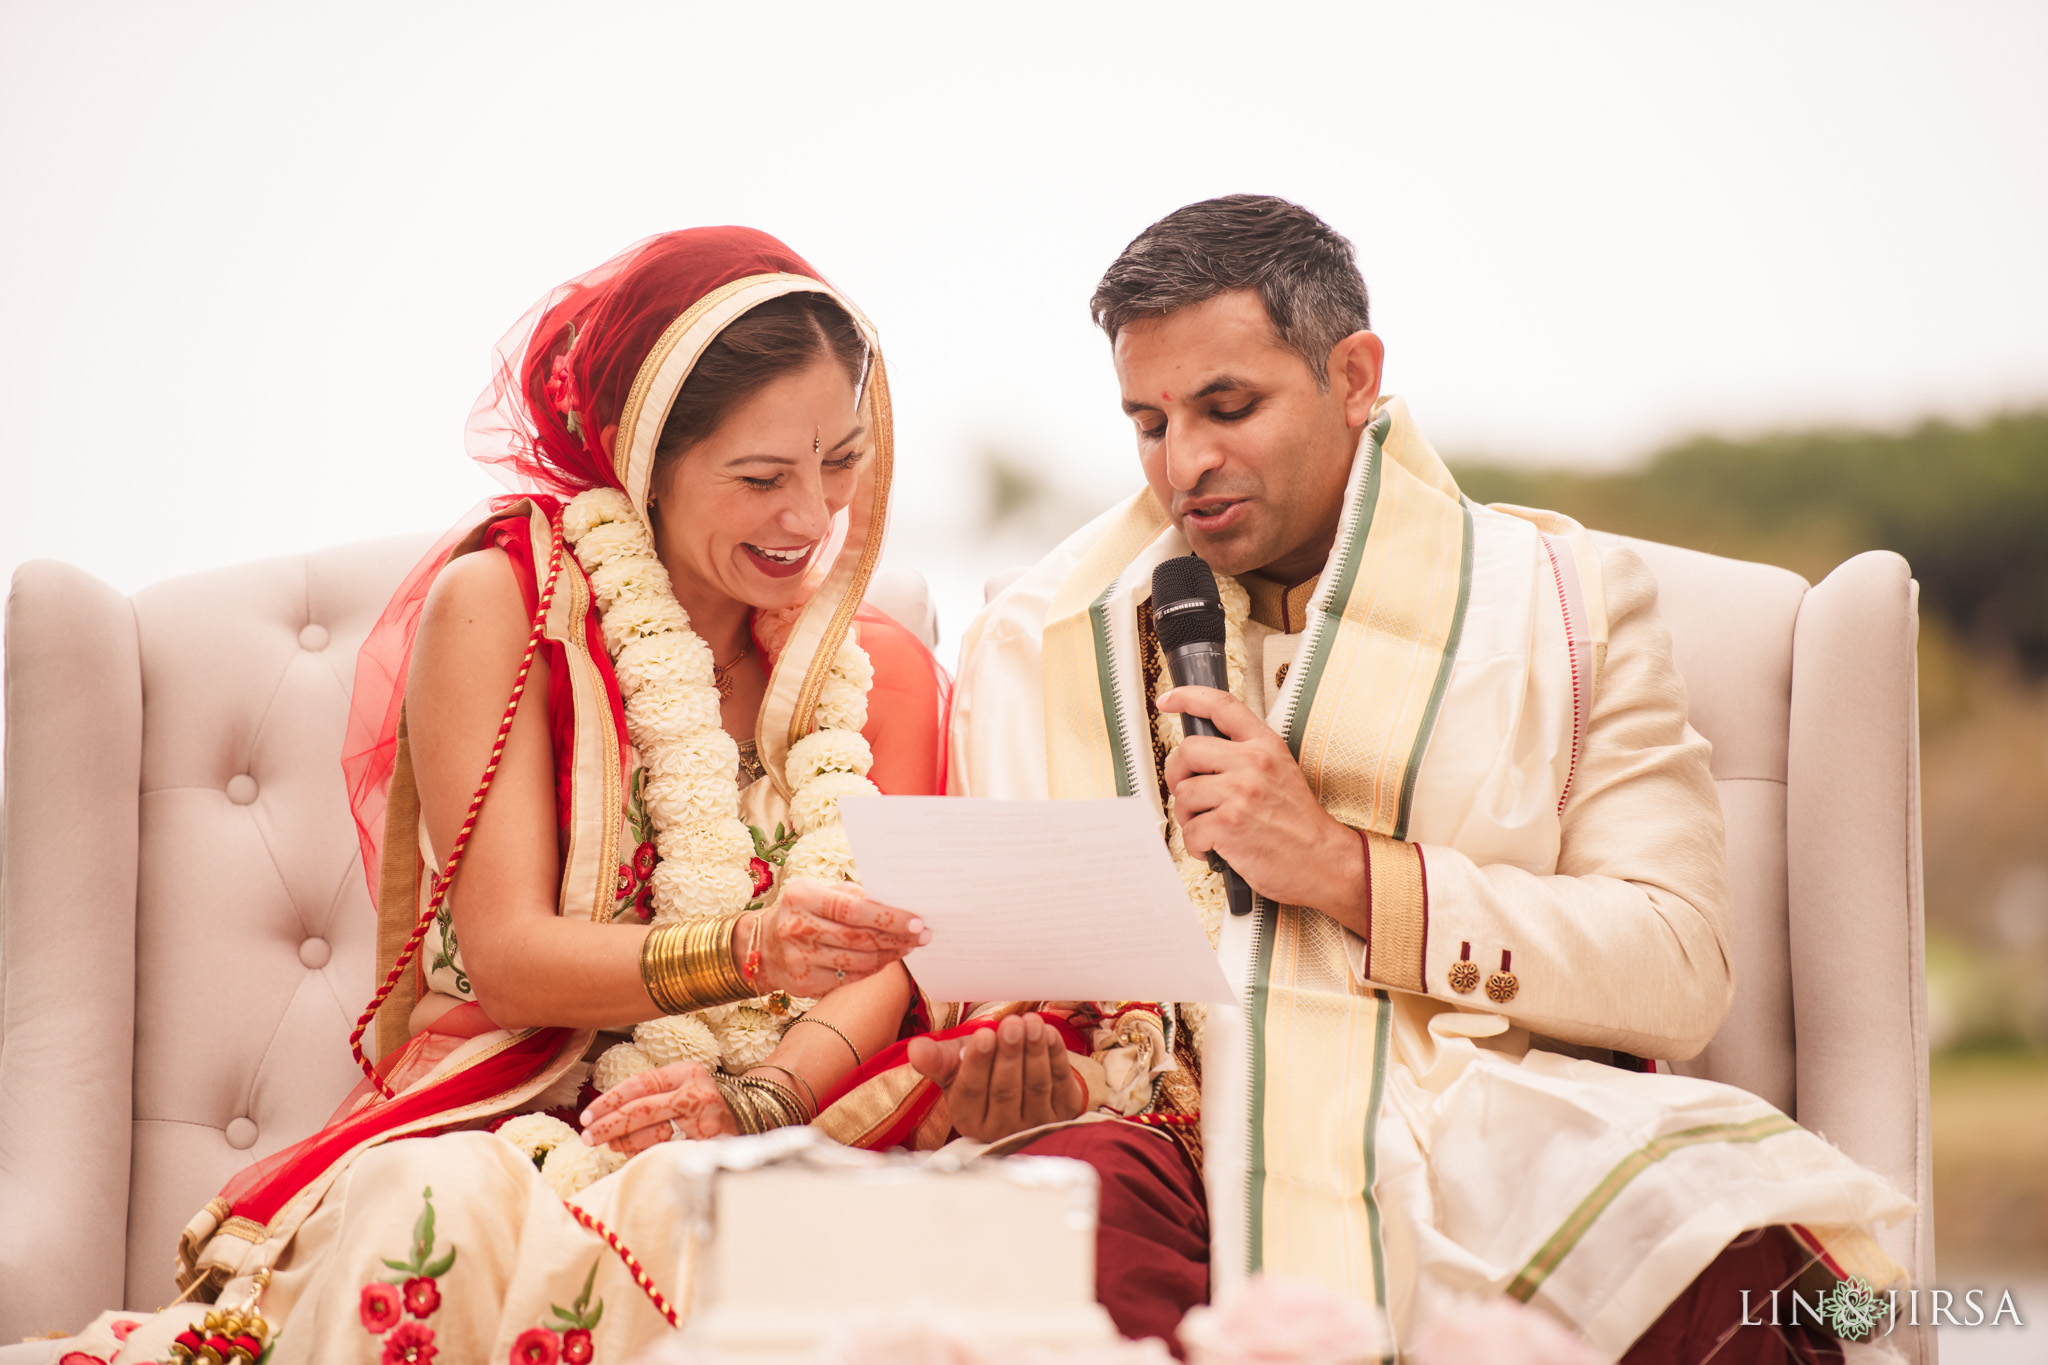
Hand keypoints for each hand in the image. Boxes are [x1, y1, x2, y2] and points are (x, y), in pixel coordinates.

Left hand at [578, 1059, 735, 1155]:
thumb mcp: (678, 1090)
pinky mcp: (708, 1142)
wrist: (748, 1121)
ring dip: (626, 1143)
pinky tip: (637, 1153)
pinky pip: (666, 1150)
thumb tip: (602, 1119)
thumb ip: (648, 1098)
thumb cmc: (702, 1108)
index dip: (608, 1101)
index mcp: (685, 1071)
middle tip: (589, 1137)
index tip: (587, 1117)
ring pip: (653, 1133)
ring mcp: (704, 1117)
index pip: (639, 1083)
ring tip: (615, 1146)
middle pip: (642, 1108)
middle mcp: (696, 1089)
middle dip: (609, 1125)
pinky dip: (646, 1154)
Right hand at [748, 878, 930, 997]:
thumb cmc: (804, 911)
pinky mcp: (804, 983)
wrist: (763, 946)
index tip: (916, 921)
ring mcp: (800, 959)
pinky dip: (873, 969)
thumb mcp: (821, 892)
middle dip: (897, 938)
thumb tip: (897, 906)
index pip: (854, 910)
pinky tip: (886, 960)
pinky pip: (849, 978)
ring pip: (858, 961)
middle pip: (860, 938)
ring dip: (890, 955)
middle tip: (922, 935)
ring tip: (908, 946)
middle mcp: (798, 928)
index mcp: (803, 897)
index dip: (889, 918)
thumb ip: (854, 896)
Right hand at [907, 1013, 1086, 1142]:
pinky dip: (1056, 1056)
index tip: (984, 1035)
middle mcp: (1001, 1128)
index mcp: (968, 1119)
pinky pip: (1060, 1083)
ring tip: (1031, 1022)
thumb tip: (917, 1049)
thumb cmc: (980, 1070)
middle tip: (1012, 1024)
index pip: (971, 1092)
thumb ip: (935, 1058)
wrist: (1016, 1078)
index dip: (978, 1063)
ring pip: (1035, 1086)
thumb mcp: (954, 1064)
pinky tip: (1049, 1033)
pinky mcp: (1063, 1113)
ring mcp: (1035, 1124)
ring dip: (1034, 1051)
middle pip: (1005, 1089)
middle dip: (1010, 1054)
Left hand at [1159, 685, 1366, 921]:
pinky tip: (1215, 849)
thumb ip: (1246, 757)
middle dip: (1178, 774)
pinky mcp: (1229, 824)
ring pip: (1183, 793)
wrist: (1323, 860)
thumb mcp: (1281, 773)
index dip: (1188, 697)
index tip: (1168, 701)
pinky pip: (1189, 831)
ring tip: (1210, 827)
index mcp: (1266, 746)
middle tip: (1189, 792)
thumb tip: (1202, 756)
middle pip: (1187, 750)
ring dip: (1189, 816)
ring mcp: (1240, 793)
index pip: (1222, 706)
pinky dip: (1197, 845)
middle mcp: (1253, 763)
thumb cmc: (1299, 824)